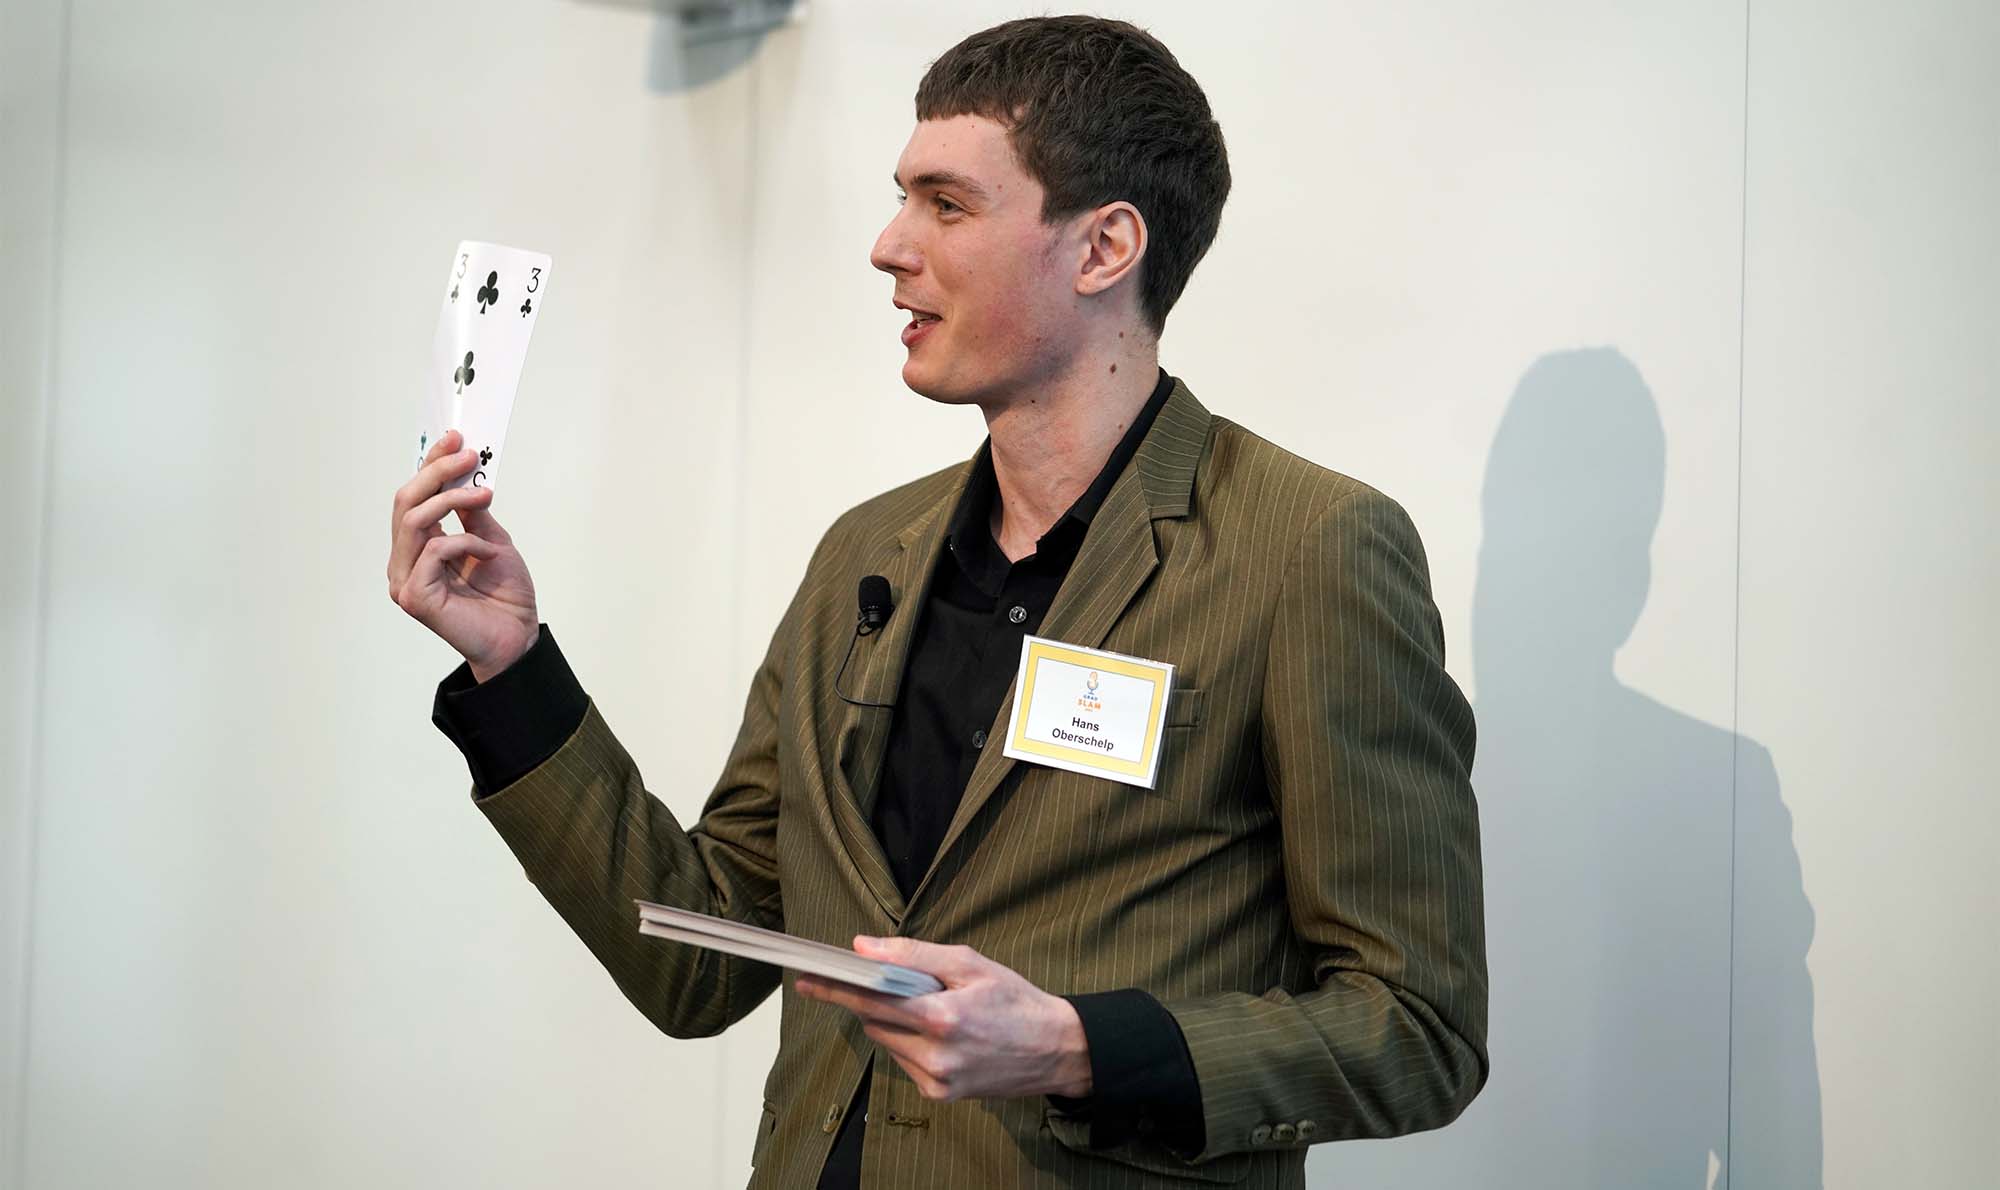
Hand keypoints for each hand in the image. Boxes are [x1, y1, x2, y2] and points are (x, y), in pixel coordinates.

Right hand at [387, 428, 539, 680]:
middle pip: (405, 502)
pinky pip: (434, 550)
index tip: (454, 437)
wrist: (519, 638)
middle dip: (436, 472)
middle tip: (468, 454)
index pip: (414, 497)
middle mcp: (404, 562)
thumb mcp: (493, 540)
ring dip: (451, 499)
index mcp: (418, 547)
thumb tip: (465, 470)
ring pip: (414, 520)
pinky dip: (465, 542)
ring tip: (484, 495)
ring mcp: (404, 581)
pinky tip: (489, 554)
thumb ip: (473, 511)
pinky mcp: (414, 597)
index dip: (430, 464)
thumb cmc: (505, 596)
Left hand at [794, 936, 1092, 1101]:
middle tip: (904, 985)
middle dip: (878, 1000)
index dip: (836, 989)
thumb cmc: (1016, 1000)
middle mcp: (936, 1055)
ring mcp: (937, 1081)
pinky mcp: (939, 1096)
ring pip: (887, 1043)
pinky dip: (911, 1044)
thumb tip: (863, 948)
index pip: (872, 1000)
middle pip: (876, 1022)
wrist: (1055, 1049)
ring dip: (896, 1023)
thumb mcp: (970, 964)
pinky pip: (905, 1062)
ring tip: (936, 1010)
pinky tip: (942, 1035)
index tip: (807, 979)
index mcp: (943, 1017)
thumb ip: (913, 955)